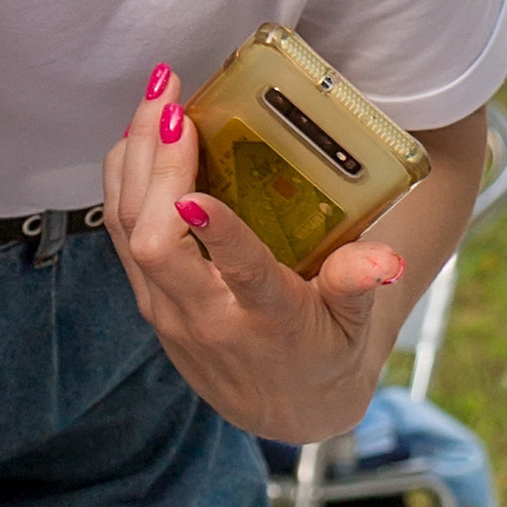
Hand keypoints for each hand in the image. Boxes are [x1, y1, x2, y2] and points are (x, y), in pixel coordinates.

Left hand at [102, 66, 409, 440]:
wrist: (284, 409)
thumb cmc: (327, 351)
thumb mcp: (357, 327)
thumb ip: (360, 286)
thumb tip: (386, 260)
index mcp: (267, 320)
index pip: (238, 275)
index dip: (216, 234)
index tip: (198, 192)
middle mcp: (205, 316)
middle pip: (158, 243)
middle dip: (158, 168)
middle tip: (175, 103)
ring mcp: (166, 308)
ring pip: (128, 230)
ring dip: (136, 158)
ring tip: (157, 97)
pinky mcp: (146, 296)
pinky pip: (120, 230)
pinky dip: (125, 175)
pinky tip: (141, 131)